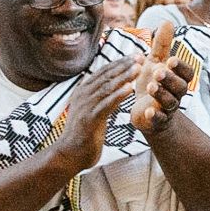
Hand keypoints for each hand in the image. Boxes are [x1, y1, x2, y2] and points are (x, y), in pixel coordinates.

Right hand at [49, 56, 136, 176]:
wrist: (70, 154)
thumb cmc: (84, 134)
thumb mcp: (90, 111)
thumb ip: (98, 99)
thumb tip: (111, 89)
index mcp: (83, 91)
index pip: (103, 72)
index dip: (119, 63)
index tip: (135, 56)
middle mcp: (82, 95)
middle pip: (106, 76)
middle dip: (124, 65)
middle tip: (140, 56)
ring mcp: (85, 106)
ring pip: (107, 87)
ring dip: (124, 76)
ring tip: (138, 68)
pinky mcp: (90, 118)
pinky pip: (106, 104)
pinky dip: (118, 95)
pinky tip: (130, 88)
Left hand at [132, 23, 193, 134]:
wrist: (145, 111)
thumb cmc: (153, 83)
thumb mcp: (155, 62)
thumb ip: (162, 44)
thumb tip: (168, 20)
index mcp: (178, 79)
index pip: (187, 73)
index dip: (180, 67)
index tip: (170, 60)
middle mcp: (176, 93)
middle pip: (180, 87)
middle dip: (170, 79)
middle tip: (158, 72)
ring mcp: (167, 108)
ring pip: (170, 102)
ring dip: (162, 94)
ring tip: (151, 87)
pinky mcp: (157, 121)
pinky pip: (160, 120)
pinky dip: (155, 116)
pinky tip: (148, 111)